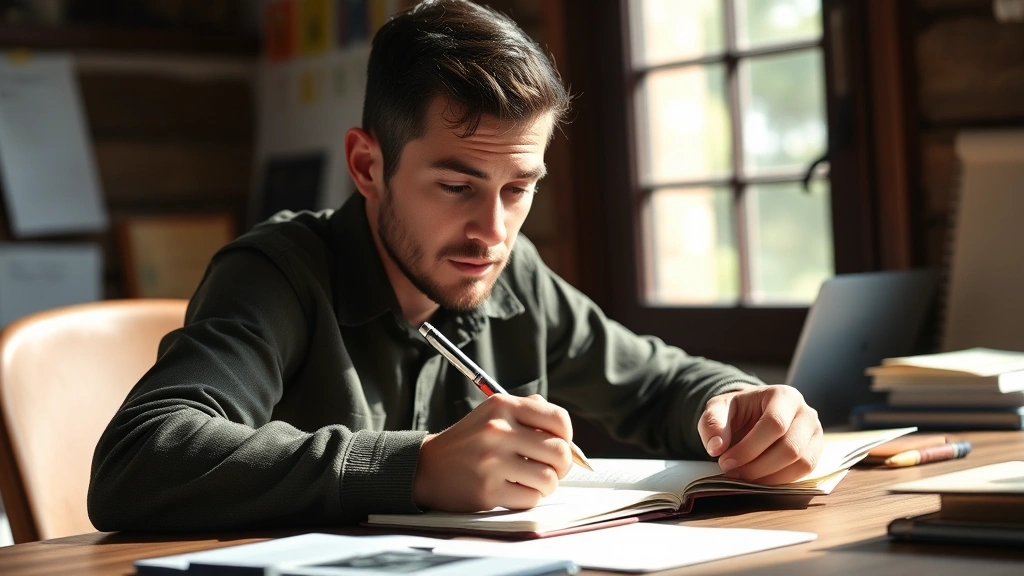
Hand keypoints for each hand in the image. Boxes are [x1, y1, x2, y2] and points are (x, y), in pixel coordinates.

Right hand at [413, 394, 573, 511]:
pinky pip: (530, 499)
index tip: (560, 444)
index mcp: (502, 406)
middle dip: (562, 466)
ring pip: (549, 479)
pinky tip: (514, 490)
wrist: (427, 467)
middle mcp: (497, 430)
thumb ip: (529, 413)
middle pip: (559, 452)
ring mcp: (492, 462)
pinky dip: (528, 498)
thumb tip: (566, 435)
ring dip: (546, 485)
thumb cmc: (468, 442)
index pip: (558, 420)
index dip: (567, 436)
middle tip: (551, 469)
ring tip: (531, 481)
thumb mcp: (493, 413)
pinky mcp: (487, 490)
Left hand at [697, 385, 822, 484]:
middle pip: (790, 447)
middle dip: (757, 466)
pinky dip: (780, 481)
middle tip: (732, 473)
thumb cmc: (737, 411)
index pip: (774, 424)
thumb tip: (716, 447)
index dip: (749, 448)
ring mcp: (815, 433)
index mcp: (783, 395)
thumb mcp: (718, 409)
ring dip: (769, 477)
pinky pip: (804, 472)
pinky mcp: (816, 452)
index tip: (725, 461)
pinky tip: (758, 479)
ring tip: (744, 477)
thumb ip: (713, 423)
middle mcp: (806, 412)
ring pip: (801, 463)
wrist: (753, 416)